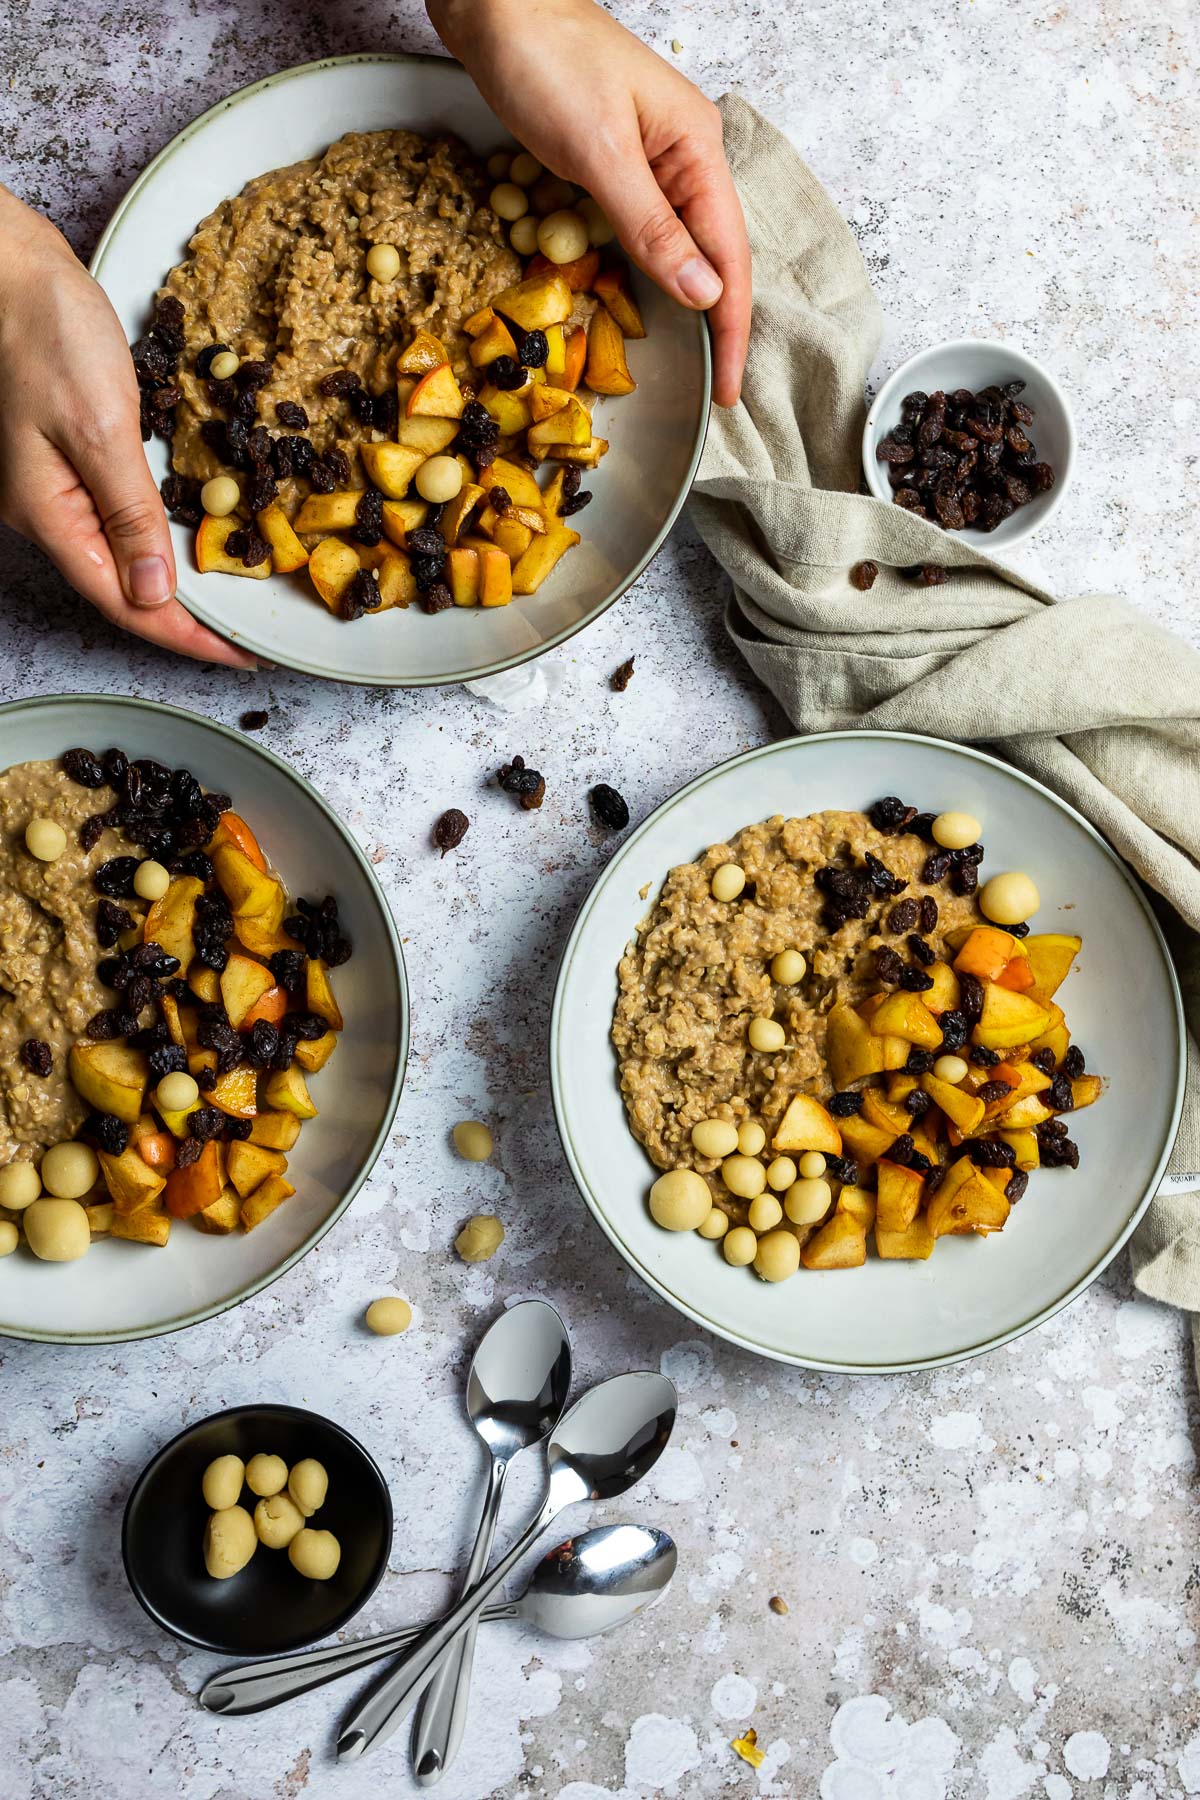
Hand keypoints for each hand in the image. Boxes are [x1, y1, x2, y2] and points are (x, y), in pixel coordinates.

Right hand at [0, 188, 256, 666]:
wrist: (10, 267)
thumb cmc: (46, 333)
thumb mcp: (100, 426)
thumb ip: (129, 513)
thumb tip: (155, 592)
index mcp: (50, 516)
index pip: (127, 604)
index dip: (188, 638)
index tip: (243, 656)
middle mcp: (47, 513)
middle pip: (122, 590)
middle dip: (185, 622)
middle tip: (247, 638)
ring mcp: (52, 488)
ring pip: (120, 557)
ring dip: (174, 586)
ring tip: (228, 605)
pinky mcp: (65, 461)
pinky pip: (116, 519)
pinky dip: (157, 540)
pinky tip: (187, 543)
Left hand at [427, 0, 750, 406]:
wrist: (497, 4)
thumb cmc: (547, 60)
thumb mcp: (599, 152)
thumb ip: (652, 228)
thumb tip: (703, 294)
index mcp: (696, 150)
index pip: (729, 256)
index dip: (732, 328)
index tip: (730, 390)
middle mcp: (685, 158)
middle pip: (713, 256)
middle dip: (718, 325)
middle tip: (717, 392)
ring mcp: (652, 160)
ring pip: (680, 247)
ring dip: (686, 305)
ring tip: (696, 363)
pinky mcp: (616, 163)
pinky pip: (644, 231)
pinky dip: (648, 273)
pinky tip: (648, 306)